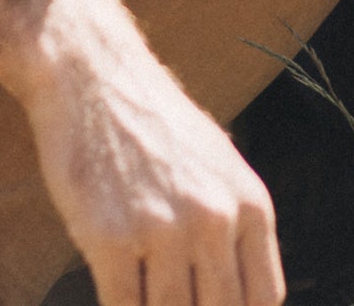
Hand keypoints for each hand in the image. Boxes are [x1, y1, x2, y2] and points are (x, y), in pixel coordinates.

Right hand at [16, 0, 285, 305]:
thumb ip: (234, 225)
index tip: (203, 301)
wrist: (90, 70)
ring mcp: (163, 230)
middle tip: (168, 294)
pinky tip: (112, 290)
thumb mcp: (217, 163)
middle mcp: (215, 218)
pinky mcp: (111, 238)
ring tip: (140, 290)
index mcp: (250, 203)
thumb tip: (236, 295)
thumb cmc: (151, 121)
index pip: (262, 299)